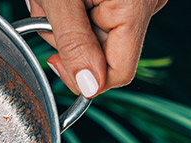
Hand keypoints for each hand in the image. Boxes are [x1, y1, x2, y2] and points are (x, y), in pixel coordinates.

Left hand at [28, 0, 167, 96]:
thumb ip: (75, 43)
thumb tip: (88, 86)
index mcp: (137, 7)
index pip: (118, 73)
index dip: (83, 77)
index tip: (54, 62)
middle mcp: (147, 5)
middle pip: (103, 54)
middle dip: (65, 40)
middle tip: (44, 11)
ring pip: (97, 36)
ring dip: (64, 23)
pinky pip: (99, 16)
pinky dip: (75, 10)